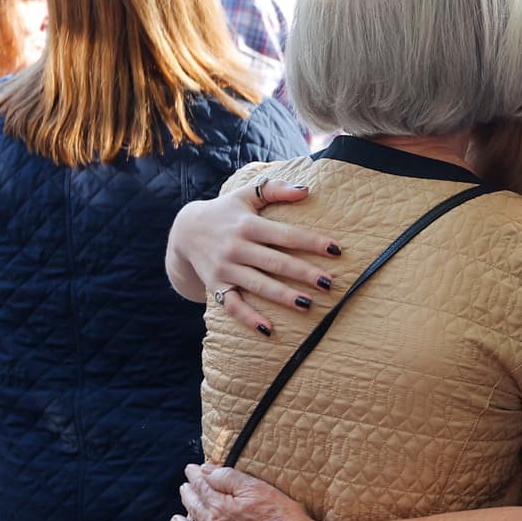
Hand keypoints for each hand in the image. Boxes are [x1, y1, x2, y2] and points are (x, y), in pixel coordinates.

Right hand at [165, 178, 341, 334]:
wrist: (185, 231)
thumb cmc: (226, 212)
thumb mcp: (246, 195)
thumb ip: (275, 190)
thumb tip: (305, 190)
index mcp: (248, 225)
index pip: (285, 235)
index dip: (311, 242)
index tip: (336, 250)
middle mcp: (236, 248)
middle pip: (276, 263)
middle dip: (303, 273)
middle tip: (329, 283)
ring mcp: (225, 269)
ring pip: (258, 285)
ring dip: (283, 297)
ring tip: (308, 305)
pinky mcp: (216, 286)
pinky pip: (232, 306)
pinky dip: (249, 318)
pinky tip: (268, 330)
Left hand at [170, 463, 310, 520]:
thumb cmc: (281, 516)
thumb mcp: (256, 488)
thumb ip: (228, 478)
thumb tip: (205, 470)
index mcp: (220, 508)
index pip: (204, 488)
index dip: (196, 477)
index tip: (190, 469)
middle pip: (196, 510)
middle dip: (189, 496)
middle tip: (184, 488)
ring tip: (175, 518)